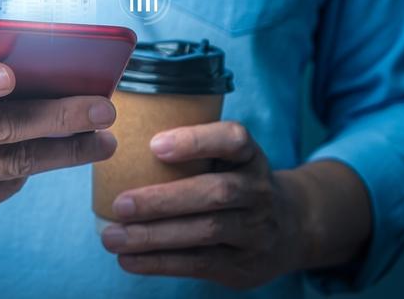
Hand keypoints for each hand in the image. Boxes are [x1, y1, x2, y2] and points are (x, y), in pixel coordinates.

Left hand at [100, 121, 307, 289]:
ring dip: (154, 236)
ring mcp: (256, 230)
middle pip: (215, 193)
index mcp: (250, 156)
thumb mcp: (228, 160)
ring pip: (206, 232)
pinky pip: (199, 263)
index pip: (234, 139)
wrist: (290, 228)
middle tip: (120, 204)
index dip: (196, 141)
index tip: (154, 145)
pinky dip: (159, 262)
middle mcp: (258, 191)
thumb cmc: (235, 182)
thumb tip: (116, 142)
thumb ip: (190, 150)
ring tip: (113, 237)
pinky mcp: (243, 265)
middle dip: (163, 200)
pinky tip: (128, 259)